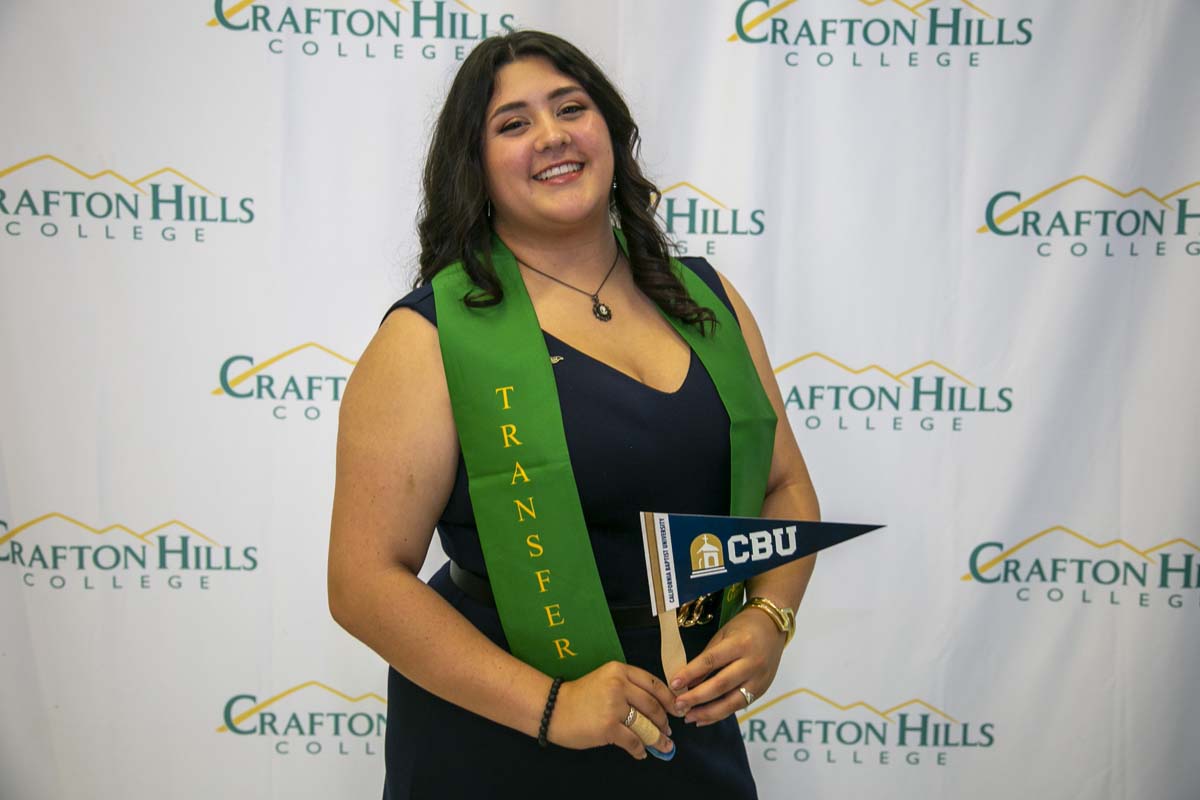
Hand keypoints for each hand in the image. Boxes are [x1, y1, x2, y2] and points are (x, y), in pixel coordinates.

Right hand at [547, 661, 676, 759]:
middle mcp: (619, 685)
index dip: (668, 698)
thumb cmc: (579, 696)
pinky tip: (641, 752)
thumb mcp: (605, 679)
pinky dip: (639, 749)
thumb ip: (628, 687)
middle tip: (668, 730)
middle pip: (653, 705)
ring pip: (646, 725)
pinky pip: (633, 741)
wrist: (553, 708)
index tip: (676, 709)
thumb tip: (656, 706)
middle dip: (664, 721)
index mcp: (619, 670)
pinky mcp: (608, 727)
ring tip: (663, 745)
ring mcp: (613, 706)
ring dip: (657, 738)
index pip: (654, 683)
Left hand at [669, 607, 785, 725]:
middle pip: (721, 685)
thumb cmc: (744, 627)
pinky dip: (720, 714)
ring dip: (707, 713)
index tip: (674, 684)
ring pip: (731, 702)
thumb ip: (706, 658)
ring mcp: (759, 679)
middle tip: (678, 705)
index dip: (691, 673)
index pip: (711, 661)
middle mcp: (752, 663)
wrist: (774, 627)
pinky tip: (704, 718)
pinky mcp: (762, 690)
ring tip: (688, 717)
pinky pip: (739, 706)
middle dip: (697, 698)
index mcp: (740, 644)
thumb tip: (687, 681)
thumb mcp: (722, 636)